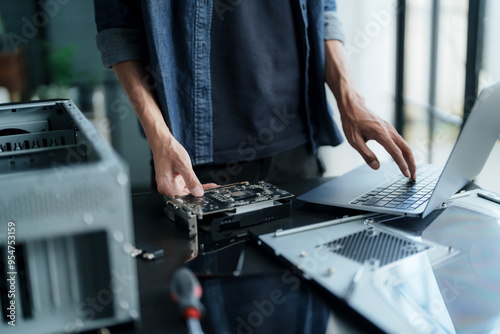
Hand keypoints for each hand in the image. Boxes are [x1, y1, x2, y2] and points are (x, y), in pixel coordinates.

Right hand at [152, 137, 217, 196]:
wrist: (164, 143)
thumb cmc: (169, 151)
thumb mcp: (183, 165)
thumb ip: (191, 180)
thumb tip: (198, 192)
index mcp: (166, 187)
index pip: (182, 199)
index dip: (195, 200)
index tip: (207, 198)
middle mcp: (168, 188)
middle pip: (186, 197)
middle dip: (200, 195)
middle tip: (215, 193)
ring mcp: (173, 185)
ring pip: (190, 192)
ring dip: (201, 190)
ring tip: (214, 189)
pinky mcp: (178, 182)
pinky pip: (190, 186)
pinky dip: (198, 185)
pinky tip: (209, 185)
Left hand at [324, 40, 415, 179]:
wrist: (352, 106)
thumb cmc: (351, 122)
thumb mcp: (354, 141)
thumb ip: (366, 154)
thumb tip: (376, 167)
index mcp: (381, 134)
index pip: (395, 152)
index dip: (402, 164)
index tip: (406, 175)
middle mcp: (389, 131)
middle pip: (406, 149)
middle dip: (412, 164)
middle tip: (414, 177)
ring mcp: (390, 129)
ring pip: (405, 145)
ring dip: (410, 159)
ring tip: (411, 172)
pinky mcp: (388, 129)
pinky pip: (400, 142)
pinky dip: (405, 152)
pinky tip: (404, 160)